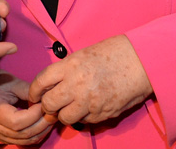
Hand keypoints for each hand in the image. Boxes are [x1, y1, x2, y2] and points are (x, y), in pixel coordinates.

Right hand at [0, 67, 53, 145]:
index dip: (34, 115)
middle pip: (23, 134)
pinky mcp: (3, 137)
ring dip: (41, 131)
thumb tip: (45, 98)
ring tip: (50, 118)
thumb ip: (28, 90)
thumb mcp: (10, 82)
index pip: (18, 122)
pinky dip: (35, 135)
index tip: (44, 103)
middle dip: (42, 124)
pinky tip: (42, 125)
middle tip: (52, 112)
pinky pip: (21, 141)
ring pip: (24, 141)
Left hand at [28, 35, 151, 125]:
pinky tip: (90, 107)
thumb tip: (51, 85)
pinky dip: (84, 117)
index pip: (41, 81)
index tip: (35, 95)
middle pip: (49, 104)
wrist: (140, 61)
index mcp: (70, 65)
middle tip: (52, 105)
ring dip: (65, 115)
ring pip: (64, 118)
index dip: (34, 91)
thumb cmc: (113, 53)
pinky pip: (84, 121)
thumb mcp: (84, 54)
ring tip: (72, 107)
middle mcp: (77, 84)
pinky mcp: (102, 113)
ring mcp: (89, 101)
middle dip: (48, 106)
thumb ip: (66, 70)